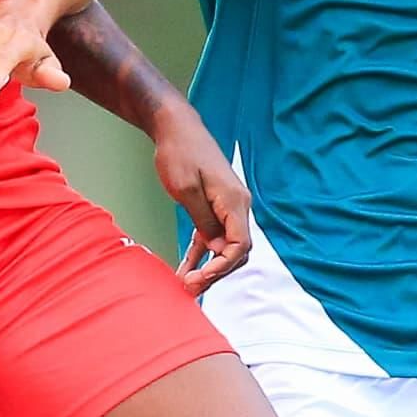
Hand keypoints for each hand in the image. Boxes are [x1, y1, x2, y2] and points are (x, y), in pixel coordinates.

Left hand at [153, 108, 252, 295]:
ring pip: (224, 246)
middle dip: (216, 272)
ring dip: (207, 267)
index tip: (200, 279)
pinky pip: (212, 236)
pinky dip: (200, 253)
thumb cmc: (179, 153)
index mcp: (235, 202)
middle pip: (236, 251)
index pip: (240, 246)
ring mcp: (227, 207)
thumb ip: (204, 222)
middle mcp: (237, 206)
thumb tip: (220, 251)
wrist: (176, 128)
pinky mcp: (214, 206)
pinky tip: (186, 269)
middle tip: (190, 288)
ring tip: (187, 286)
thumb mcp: (186, 190)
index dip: (222, 267)